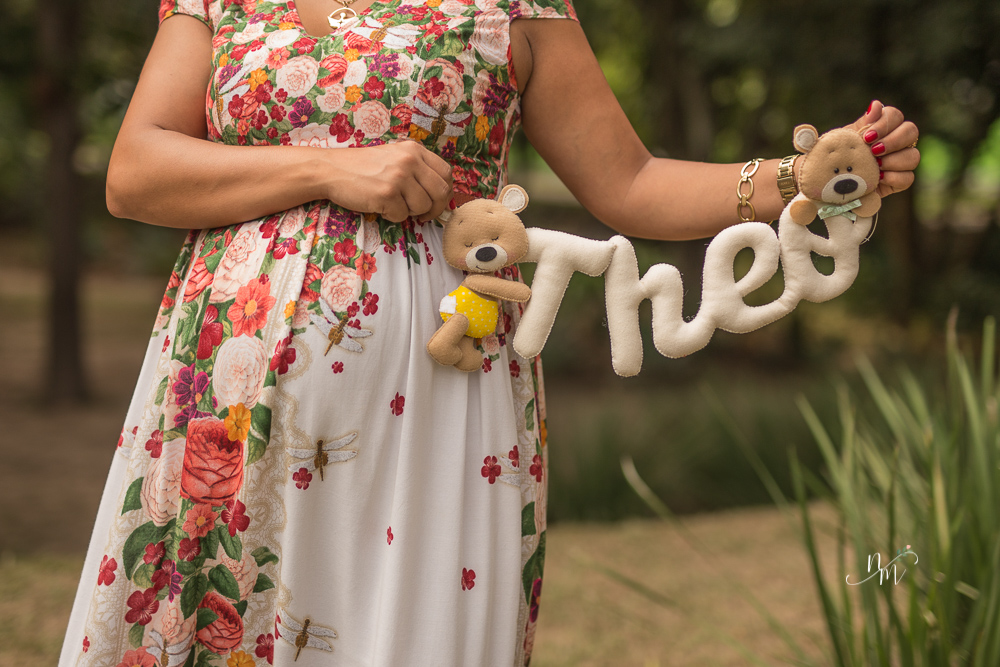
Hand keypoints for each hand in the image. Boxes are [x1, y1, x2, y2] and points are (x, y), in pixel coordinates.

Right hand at [325, 140, 453, 222]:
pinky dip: (392, 216)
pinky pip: (402, 216)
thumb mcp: (395, 157)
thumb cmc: (363, 168)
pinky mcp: (386, 194)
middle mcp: (410, 160)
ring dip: (410, 212)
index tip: (435, 201)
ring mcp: (398, 177)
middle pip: (440, 192)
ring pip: (423, 207)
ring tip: (393, 204)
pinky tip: (380, 205)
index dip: (445, 192)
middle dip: (434, 209)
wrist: (331, 169)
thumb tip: (442, 195)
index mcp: (414, 150)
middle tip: (422, 215)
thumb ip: (418, 170)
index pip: (446, 173)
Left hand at [846, 100, 919, 197]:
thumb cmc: (837, 158)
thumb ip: (862, 124)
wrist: (831, 185)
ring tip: (875, 166)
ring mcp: (901, 161)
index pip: (895, 115)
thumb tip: (876, 105)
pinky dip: (894, 178)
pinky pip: (908, 178)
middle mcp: (896, 142)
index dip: (885, 124)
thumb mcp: (845, 140)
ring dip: (894, 160)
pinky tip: (879, 179)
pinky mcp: (899, 181)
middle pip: (911, 131)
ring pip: (913, 156)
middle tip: (873, 151)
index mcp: (882, 128)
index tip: (867, 137)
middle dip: (893, 141)